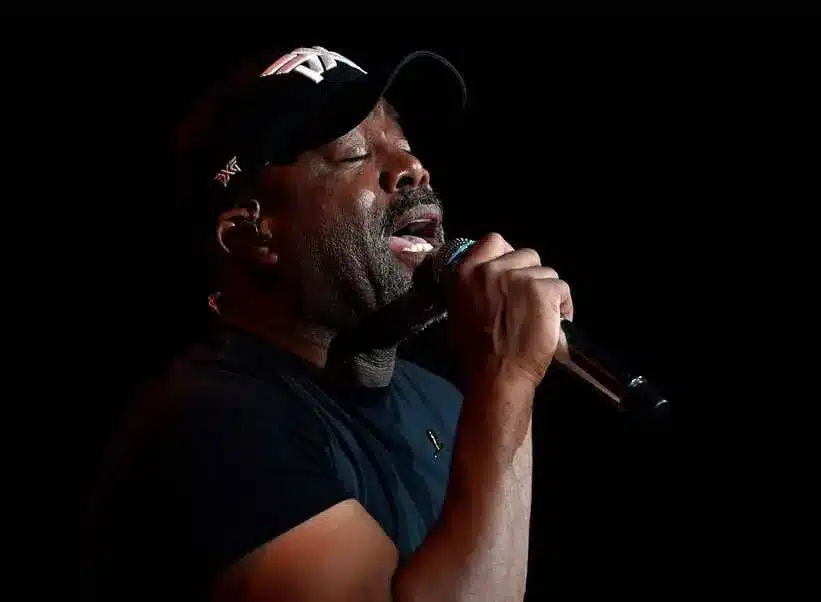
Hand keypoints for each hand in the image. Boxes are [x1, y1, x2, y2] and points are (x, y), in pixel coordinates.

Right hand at [448, 233, 572, 389]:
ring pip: (547, 273)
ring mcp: (518, 277)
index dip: (508, 255)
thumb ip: (472, 290)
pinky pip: (561, 288)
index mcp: (467, 273)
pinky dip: (563, 307)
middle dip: (531, 277)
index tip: (514, 274)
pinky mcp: (542, 289)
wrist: (496, 375)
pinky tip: (556, 325)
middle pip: (526, 255)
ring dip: (548, 294)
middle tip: (530, 303)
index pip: (493, 241)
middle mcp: (492, 269)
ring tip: (544, 318)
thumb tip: (485, 285)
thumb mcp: (459, 313)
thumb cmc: (475, 355)